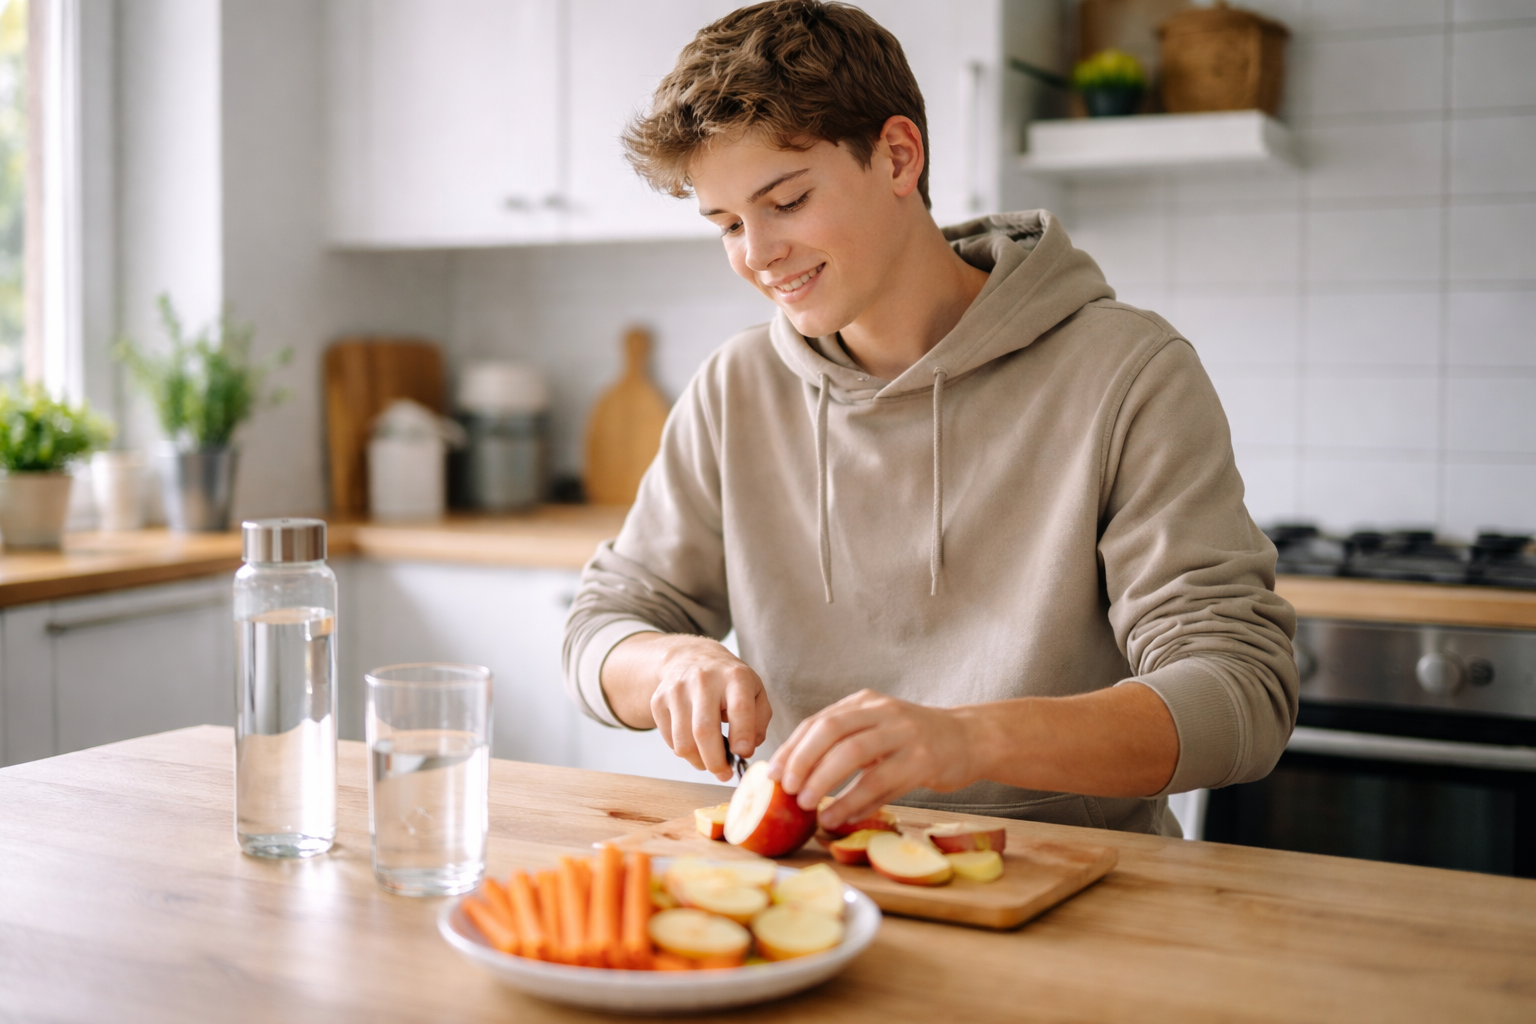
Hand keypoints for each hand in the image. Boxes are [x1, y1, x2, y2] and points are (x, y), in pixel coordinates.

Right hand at [605, 633, 771, 781]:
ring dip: (698, 762)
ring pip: (683, 742)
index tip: (743, 755)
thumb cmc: (728, 681)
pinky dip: (684, 752)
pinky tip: (695, 744)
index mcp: (734, 677)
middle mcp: (703, 680)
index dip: (742, 736)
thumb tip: (745, 750)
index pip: (739, 708)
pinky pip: (670, 741)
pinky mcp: (658, 701)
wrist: (690, 657)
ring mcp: (677, 690)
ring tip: (710, 762)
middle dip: (715, 761)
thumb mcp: (754, 691)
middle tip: (724, 774)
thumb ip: (759, 721)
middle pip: (704, 731)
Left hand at [766, 689, 978, 830]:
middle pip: (830, 730)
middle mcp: (882, 712)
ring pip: (852, 754)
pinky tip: (837, 817)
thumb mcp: (878, 731)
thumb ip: (845, 747)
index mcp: (865, 702)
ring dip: (823, 780)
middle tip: (785, 789)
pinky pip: (879, 782)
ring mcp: (904, 734)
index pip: (818, 722)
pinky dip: (853, 802)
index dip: (792, 749)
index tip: (772, 774)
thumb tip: (799, 780)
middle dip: (801, 760)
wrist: (971, 739)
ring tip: (805, 804)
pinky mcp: (922, 760)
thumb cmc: (916, 741)